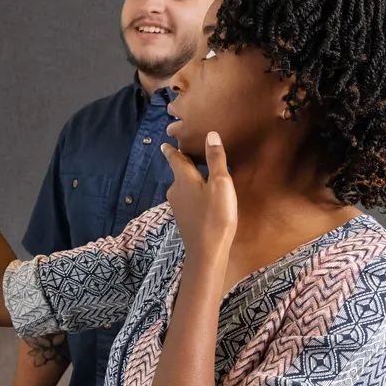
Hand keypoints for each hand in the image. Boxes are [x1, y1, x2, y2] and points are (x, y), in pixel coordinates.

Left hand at [161, 131, 236, 257]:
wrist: (206, 251)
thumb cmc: (216, 215)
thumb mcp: (221, 184)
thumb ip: (216, 159)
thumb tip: (211, 134)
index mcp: (183, 178)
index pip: (175, 158)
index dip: (171, 150)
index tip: (165, 144)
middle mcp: (175, 189)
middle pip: (179, 171)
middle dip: (184, 162)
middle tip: (191, 153)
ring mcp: (177, 205)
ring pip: (183, 185)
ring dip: (190, 178)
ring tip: (201, 172)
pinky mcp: (183, 217)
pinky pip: (187, 197)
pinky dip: (193, 191)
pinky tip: (203, 195)